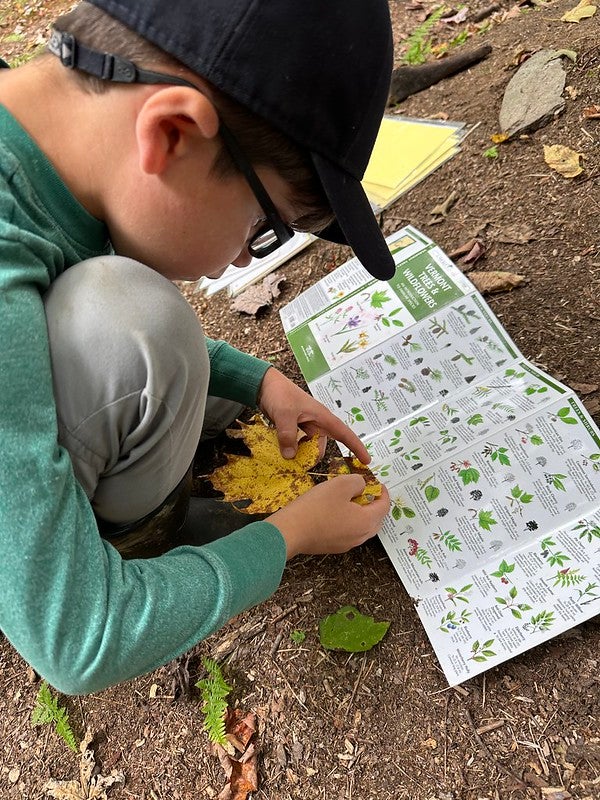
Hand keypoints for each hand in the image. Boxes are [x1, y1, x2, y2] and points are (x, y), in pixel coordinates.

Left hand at [257, 367, 369, 462]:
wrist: (265, 385)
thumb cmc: (279, 394)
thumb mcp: (284, 414)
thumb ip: (288, 435)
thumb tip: (291, 457)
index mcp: (322, 417)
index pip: (344, 433)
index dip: (356, 447)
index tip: (366, 461)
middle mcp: (317, 423)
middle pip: (321, 447)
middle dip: (312, 456)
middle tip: (294, 461)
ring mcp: (306, 426)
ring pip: (309, 447)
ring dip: (300, 453)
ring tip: (285, 455)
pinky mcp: (295, 429)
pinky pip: (298, 444)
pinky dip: (292, 449)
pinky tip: (282, 451)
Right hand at [267, 475, 390, 558]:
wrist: (290, 531)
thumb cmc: (317, 507)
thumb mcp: (340, 485)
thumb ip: (358, 482)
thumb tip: (362, 486)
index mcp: (366, 522)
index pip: (384, 506)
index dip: (383, 492)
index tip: (377, 483)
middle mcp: (360, 537)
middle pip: (376, 520)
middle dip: (374, 504)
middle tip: (366, 491)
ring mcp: (346, 544)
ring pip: (362, 528)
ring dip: (361, 514)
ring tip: (350, 500)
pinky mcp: (333, 547)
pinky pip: (348, 533)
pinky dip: (349, 521)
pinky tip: (336, 512)